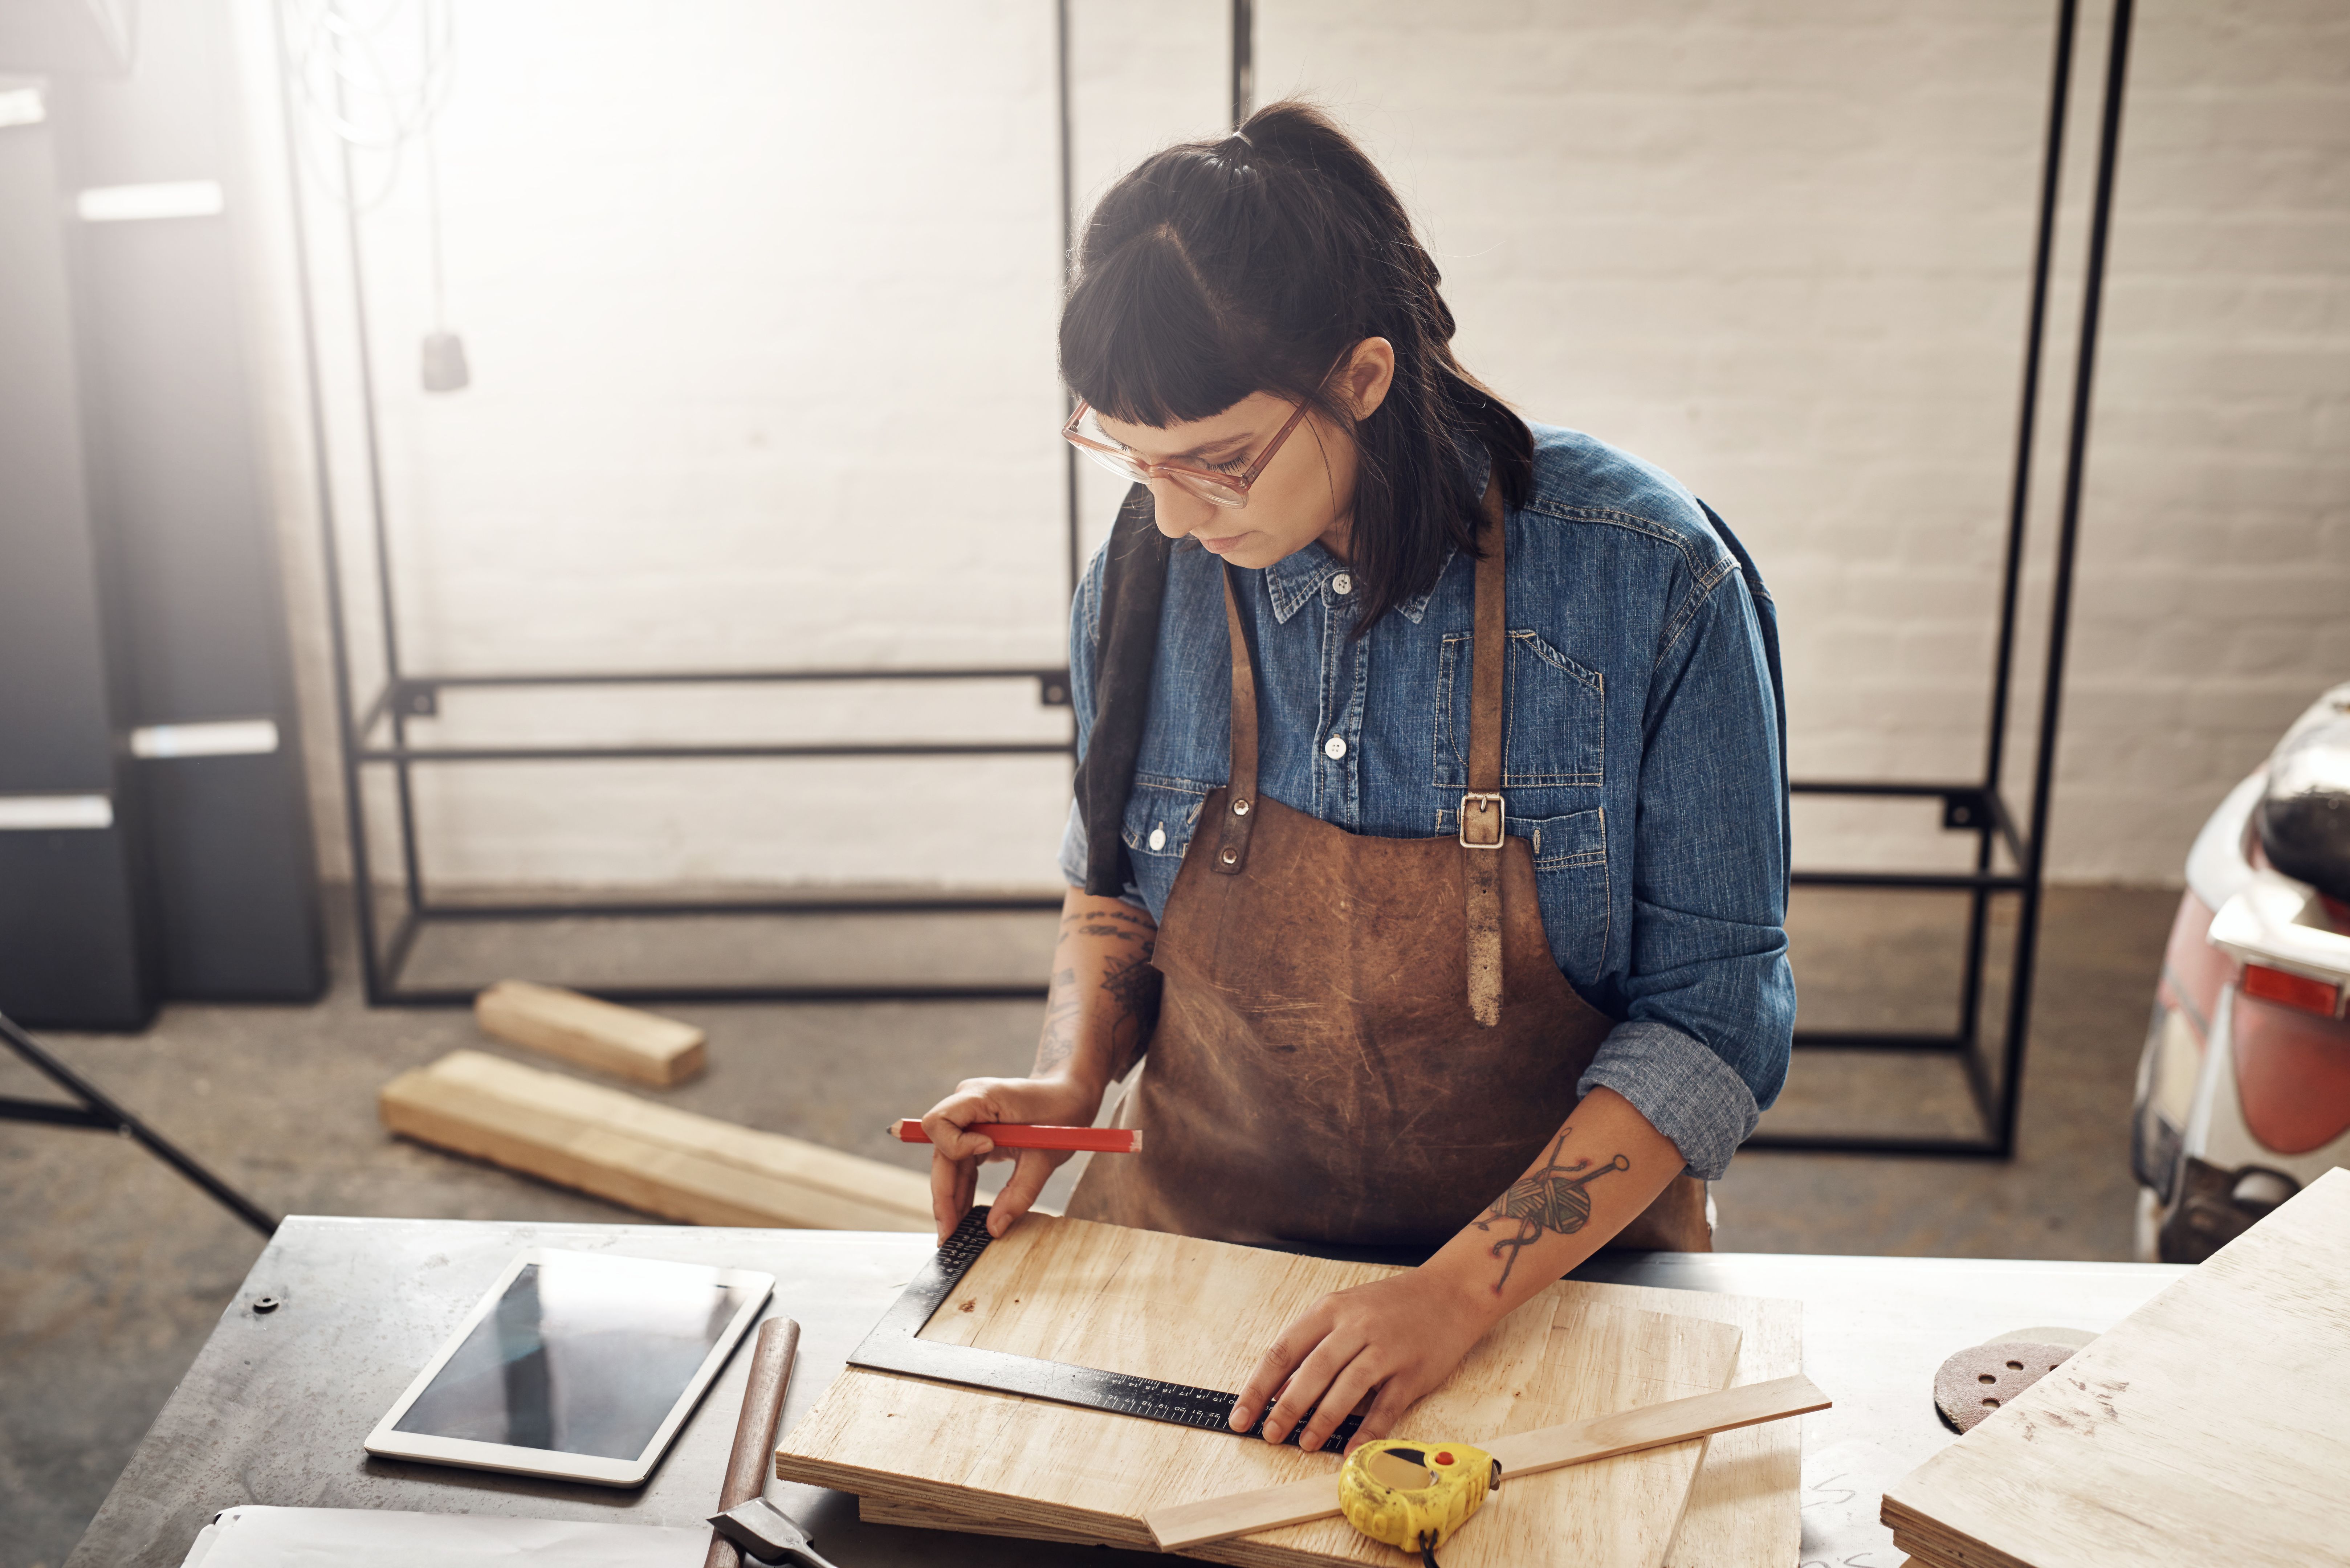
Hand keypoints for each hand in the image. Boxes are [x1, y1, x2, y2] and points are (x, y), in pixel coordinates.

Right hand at [921, 1075, 1102, 1242]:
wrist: (1070, 1094)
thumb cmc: (1062, 1114)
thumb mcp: (1046, 1155)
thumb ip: (1020, 1191)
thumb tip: (994, 1229)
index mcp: (981, 1096)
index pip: (939, 1122)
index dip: (955, 1144)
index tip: (988, 1149)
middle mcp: (967, 1105)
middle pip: (940, 1151)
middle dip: (943, 1193)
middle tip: (948, 1233)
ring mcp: (969, 1120)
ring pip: (947, 1162)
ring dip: (950, 1198)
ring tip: (954, 1234)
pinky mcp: (975, 1133)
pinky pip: (961, 1164)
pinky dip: (962, 1190)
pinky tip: (964, 1217)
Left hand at [1228, 1265, 1497, 1453]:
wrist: (1448, 1294)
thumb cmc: (1389, 1306)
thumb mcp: (1345, 1310)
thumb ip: (1314, 1344)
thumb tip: (1278, 1389)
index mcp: (1330, 1310)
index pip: (1283, 1351)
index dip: (1259, 1387)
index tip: (1241, 1415)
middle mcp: (1356, 1327)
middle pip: (1313, 1371)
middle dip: (1287, 1408)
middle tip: (1270, 1434)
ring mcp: (1385, 1349)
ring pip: (1346, 1388)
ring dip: (1322, 1420)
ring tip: (1304, 1443)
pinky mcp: (1412, 1372)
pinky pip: (1386, 1406)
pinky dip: (1367, 1431)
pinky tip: (1351, 1450)